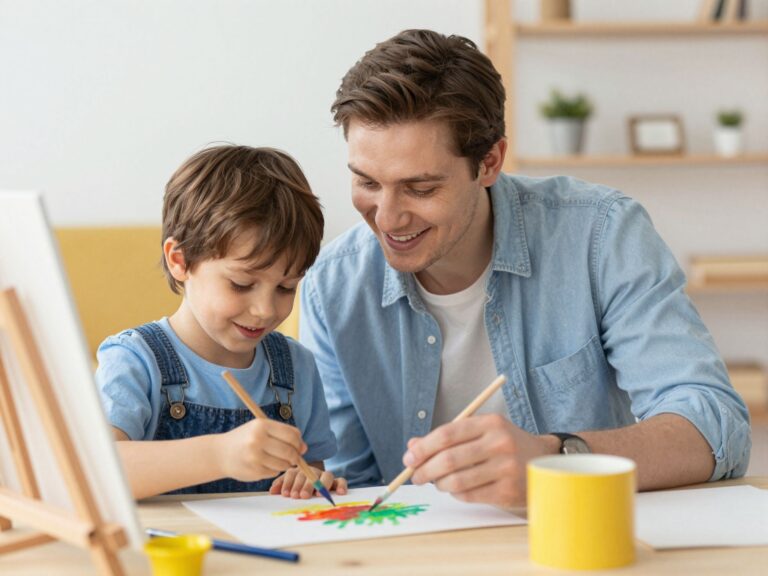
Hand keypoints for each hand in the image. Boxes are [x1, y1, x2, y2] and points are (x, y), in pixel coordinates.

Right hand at [216, 418, 306, 481]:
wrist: (220, 453)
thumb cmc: (245, 438)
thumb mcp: (262, 429)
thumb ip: (283, 435)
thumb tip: (304, 448)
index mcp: (261, 425)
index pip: (291, 435)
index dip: (298, 442)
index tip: (298, 446)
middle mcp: (257, 440)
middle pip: (290, 451)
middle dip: (295, 456)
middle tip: (293, 457)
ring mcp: (255, 457)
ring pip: (283, 464)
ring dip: (285, 464)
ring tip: (276, 459)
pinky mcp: (254, 471)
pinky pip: (274, 472)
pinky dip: (274, 469)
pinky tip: (264, 464)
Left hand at [269, 465, 348, 498]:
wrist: (315, 484)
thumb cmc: (298, 486)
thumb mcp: (288, 485)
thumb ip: (281, 486)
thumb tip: (272, 491)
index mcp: (299, 471)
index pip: (293, 473)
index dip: (288, 483)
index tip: (286, 494)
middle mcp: (313, 472)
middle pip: (309, 475)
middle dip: (303, 485)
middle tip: (299, 495)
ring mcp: (325, 476)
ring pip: (326, 475)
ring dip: (321, 485)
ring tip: (317, 494)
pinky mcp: (337, 483)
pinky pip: (341, 481)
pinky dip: (342, 485)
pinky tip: (340, 492)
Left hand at [404, 414, 557, 506]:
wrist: (544, 463)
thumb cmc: (505, 446)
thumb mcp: (480, 432)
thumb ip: (447, 437)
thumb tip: (412, 446)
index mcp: (490, 423)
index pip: (447, 434)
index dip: (423, 447)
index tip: (409, 458)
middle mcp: (499, 443)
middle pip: (448, 459)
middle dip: (424, 470)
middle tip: (415, 476)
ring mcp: (506, 468)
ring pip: (456, 481)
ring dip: (439, 484)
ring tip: (437, 483)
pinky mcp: (508, 491)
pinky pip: (469, 495)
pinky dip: (456, 494)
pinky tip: (456, 489)